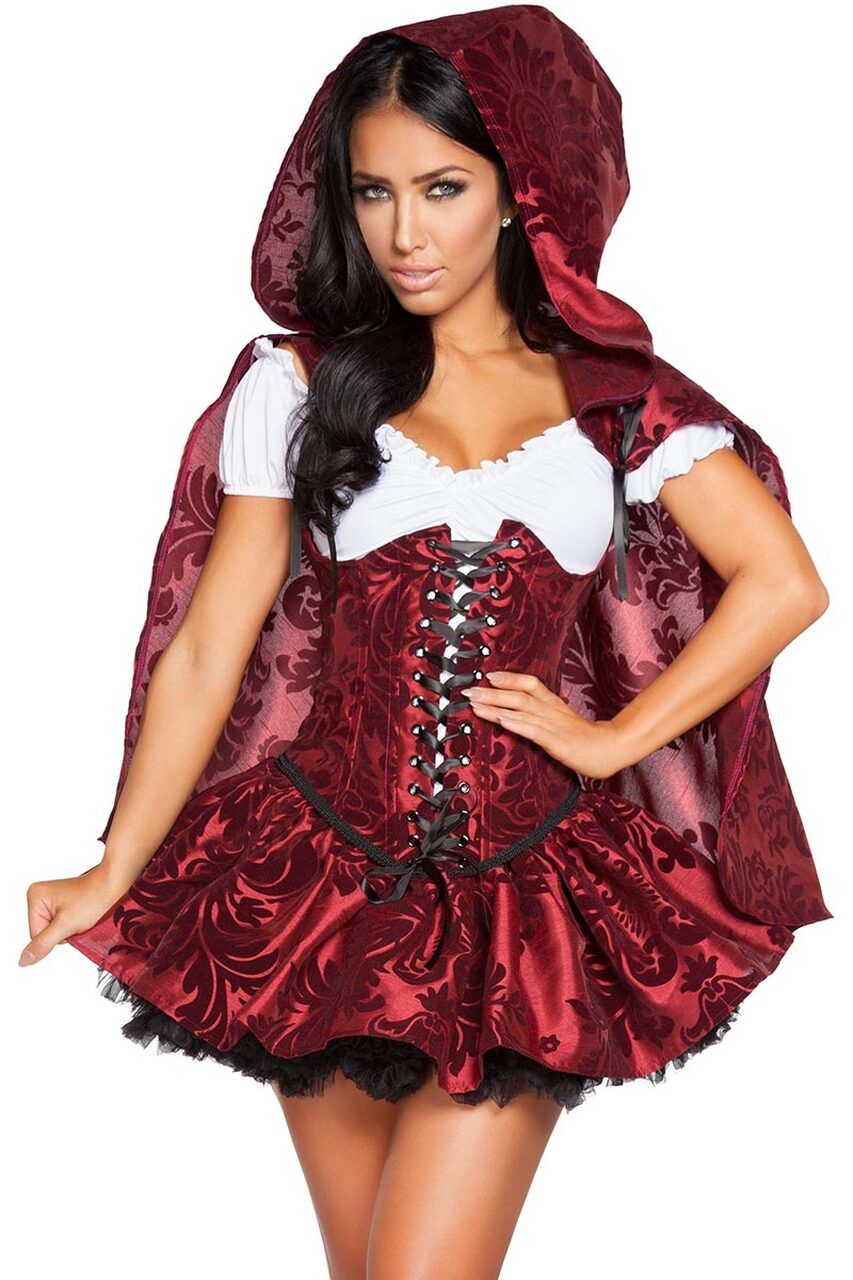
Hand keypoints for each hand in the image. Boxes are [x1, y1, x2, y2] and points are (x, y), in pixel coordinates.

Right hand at [20, 863, 133, 966]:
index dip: (54, 935)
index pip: (35, 934)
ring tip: (80, 916)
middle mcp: (39, 896)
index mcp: (34, 896)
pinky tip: (81, 916)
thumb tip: (24, 959)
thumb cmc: (93, 898)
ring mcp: (50, 900)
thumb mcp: (66, 925)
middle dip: (62, 932)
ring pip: (53, 931)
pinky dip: (72, 925)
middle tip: (76, 919)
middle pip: (43, 933)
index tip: (69, 922)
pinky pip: (61, 925)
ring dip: (68, 929)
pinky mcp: (61, 904)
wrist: (113, 886)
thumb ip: (43, 944)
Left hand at [461, 670, 626, 779]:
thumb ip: (542, 718)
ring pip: (521, 710)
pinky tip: (501, 720)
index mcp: (553, 705)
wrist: (611, 749)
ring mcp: (554, 725)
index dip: (510, 678)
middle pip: (519, 695)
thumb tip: (518, 715)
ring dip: (496, 705)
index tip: (488, 675)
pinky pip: (533, 730)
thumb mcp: (561, 722)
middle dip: (492, 692)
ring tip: (475, 703)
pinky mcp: (557, 742)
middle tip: (468, 690)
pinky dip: (516, 724)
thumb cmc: (584, 738)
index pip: (531, 684)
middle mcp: (551, 711)